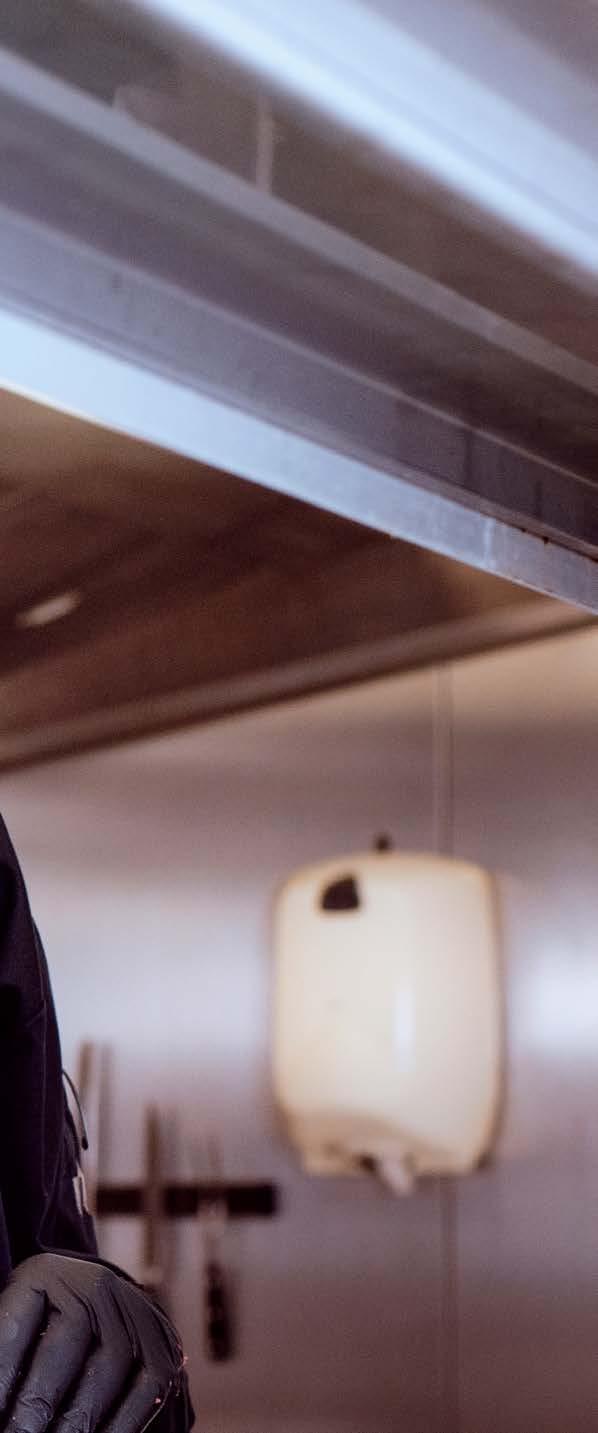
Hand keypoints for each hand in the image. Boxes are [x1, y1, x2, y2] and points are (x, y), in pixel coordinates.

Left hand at [0, 1253, 186, 1432]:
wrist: (96, 1318)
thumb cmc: (36, 1338)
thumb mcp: (16, 1333)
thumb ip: (6, 1361)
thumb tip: (1, 1401)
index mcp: (44, 1272)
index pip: (18, 1324)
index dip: (4, 1374)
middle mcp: (95, 1283)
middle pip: (69, 1341)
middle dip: (40, 1401)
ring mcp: (135, 1311)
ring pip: (111, 1364)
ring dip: (80, 1419)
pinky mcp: (163, 1345)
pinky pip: (148, 1387)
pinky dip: (120, 1425)